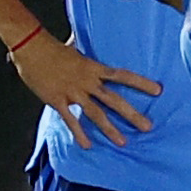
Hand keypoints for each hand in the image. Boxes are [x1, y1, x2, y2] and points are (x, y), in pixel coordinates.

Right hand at [11, 32, 158, 146]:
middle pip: (115, 100)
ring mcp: (73, 92)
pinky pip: (71, 120)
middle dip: (132, 114)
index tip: (158, 91)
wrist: (32, 48)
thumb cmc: (53, 47)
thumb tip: (93, 45)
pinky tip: (87, 145)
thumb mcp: (77, 49)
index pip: (123, 76)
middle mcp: (88, 82)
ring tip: (123, 142)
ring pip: (96, 113)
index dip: (141, 83)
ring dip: (110, 129)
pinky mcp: (58, 101)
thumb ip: (88, 55)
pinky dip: (79, 133)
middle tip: (148, 127)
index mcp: (95, 68)